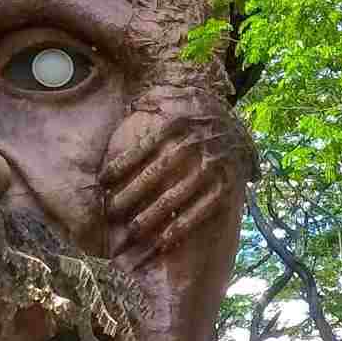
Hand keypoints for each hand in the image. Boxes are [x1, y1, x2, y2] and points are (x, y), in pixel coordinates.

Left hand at [99, 90, 253, 270]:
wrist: (239, 126)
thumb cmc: (194, 116)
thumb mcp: (174, 100)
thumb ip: (152, 101)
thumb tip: (131, 104)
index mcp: (177, 124)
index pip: (142, 148)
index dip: (120, 166)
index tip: (102, 182)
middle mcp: (194, 145)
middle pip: (155, 175)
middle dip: (130, 196)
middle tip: (111, 212)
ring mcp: (212, 166)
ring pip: (176, 196)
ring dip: (152, 216)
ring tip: (133, 231)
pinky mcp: (227, 185)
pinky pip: (202, 210)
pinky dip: (182, 226)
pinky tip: (164, 240)